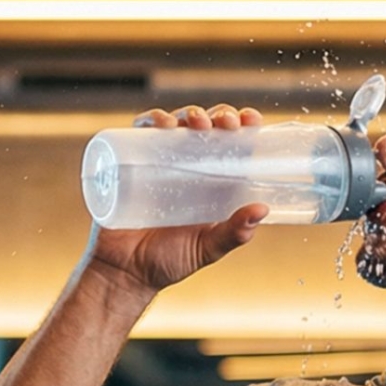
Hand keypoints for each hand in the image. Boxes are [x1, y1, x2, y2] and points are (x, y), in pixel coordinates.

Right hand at [83, 103, 270, 292]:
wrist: (123, 272)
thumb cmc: (166, 261)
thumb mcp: (206, 248)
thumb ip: (233, 233)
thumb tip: (262, 209)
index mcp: (210, 182)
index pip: (230, 144)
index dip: (241, 124)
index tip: (250, 119)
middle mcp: (185, 167)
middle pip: (205, 127)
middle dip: (219, 115)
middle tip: (225, 124)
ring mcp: (156, 162)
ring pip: (176, 123)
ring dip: (189, 114)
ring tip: (197, 124)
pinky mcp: (129, 162)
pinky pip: (139, 132)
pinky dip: (150, 120)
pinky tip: (163, 124)